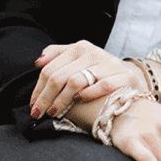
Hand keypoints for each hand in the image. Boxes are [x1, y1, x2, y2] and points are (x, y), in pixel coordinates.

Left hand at [29, 40, 143, 118]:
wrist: (128, 78)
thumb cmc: (97, 72)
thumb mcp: (78, 59)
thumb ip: (59, 55)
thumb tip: (38, 61)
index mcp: (79, 47)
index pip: (50, 68)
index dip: (38, 89)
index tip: (32, 105)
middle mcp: (93, 52)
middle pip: (60, 77)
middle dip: (45, 98)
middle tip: (38, 113)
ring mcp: (108, 63)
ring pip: (76, 81)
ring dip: (61, 100)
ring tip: (54, 112)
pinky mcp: (123, 76)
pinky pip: (102, 85)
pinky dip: (88, 94)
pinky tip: (79, 101)